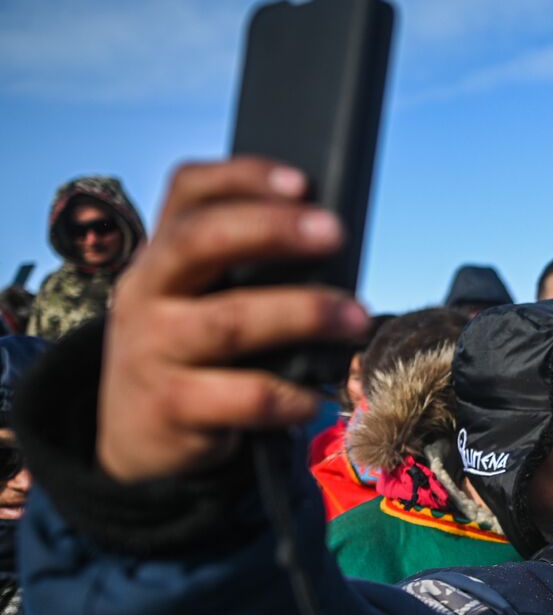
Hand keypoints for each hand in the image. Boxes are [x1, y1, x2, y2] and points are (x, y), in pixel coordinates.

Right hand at [96, 158, 370, 481]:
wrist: (134, 438)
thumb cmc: (191, 354)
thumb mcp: (195, 303)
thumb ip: (241, 273)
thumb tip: (333, 253)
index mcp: (160, 256)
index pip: (187, 192)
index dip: (241, 176)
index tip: (301, 180)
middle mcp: (146, 294)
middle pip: (199, 241)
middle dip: (272, 230)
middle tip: (336, 232)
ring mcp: (153, 350)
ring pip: (230, 322)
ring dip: (303, 314)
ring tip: (356, 319)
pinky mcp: (172, 406)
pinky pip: (243, 396)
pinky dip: (288, 396)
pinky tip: (314, 398)